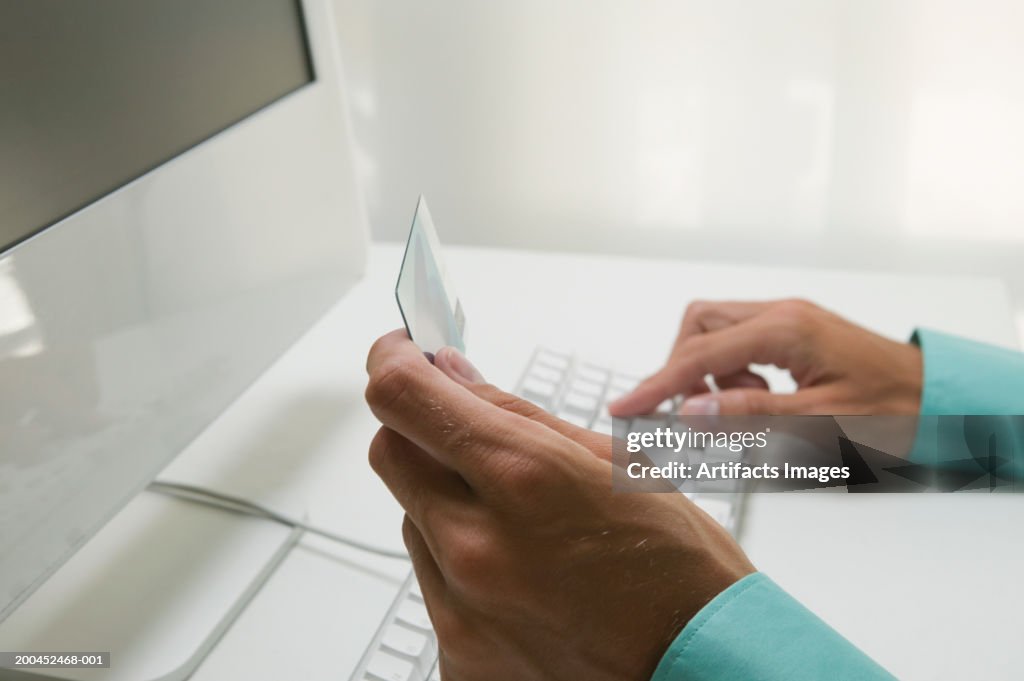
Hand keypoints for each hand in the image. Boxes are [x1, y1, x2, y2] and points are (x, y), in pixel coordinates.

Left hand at [366, 331, 753, 680]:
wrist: (701, 668)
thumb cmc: (678, 568)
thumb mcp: (613, 463)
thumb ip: (515, 413)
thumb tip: (452, 375)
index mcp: (525, 478)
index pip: (401, 397)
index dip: (392, 362)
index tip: (401, 354)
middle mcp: (479, 547)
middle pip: (390, 453)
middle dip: (421, 431)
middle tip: (468, 436)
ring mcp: (462, 610)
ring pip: (412, 519)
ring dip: (448, 505)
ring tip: (523, 528)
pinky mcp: (458, 656)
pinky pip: (433, 583)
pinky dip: (462, 566)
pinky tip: (522, 577)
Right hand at [608, 299, 922, 416]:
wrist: (936, 392)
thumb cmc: (892, 407)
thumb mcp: (822, 421)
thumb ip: (751, 414)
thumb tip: (690, 413)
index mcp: (786, 329)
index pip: (701, 355)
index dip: (658, 383)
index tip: (624, 406)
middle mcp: (780, 312)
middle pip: (699, 326)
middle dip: (683, 370)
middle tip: (695, 413)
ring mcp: (784, 316)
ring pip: (714, 331)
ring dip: (711, 373)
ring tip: (743, 408)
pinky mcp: (788, 329)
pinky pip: (737, 342)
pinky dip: (732, 372)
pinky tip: (759, 396)